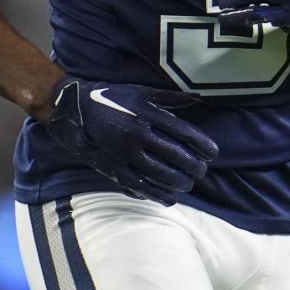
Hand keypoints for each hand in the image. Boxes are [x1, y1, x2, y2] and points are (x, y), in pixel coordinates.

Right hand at [43, 78, 218, 205]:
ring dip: (180, 182)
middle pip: (177, 156)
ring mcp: (127, 153)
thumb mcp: (141, 92)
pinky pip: (142, 186)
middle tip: (202, 171)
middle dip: (195, 167)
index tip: (212, 153)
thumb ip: (170, 97)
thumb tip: (197, 99)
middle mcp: (139, 134)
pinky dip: (159, 194)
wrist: (76, 112)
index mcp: (147, 113)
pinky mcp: (115, 168)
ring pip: (162, 174)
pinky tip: (170, 198)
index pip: (184, 133)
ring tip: (188, 183)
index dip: (202, 145)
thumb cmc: (113, 99)